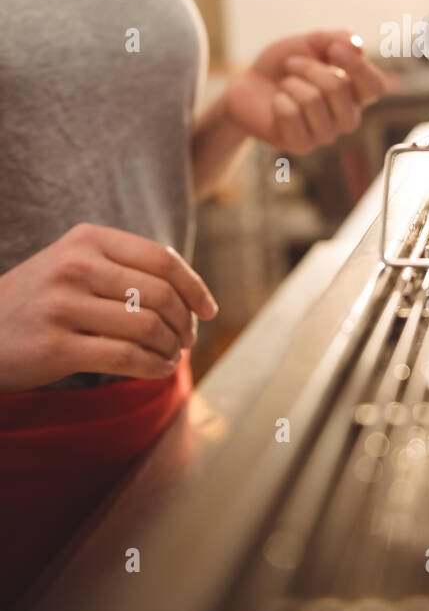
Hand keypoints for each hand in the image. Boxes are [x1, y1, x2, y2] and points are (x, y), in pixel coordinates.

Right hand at [0, 223, 218, 392]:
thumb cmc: (37, 301)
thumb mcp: (72, 264)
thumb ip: (122, 267)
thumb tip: (189, 290)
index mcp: (86, 240)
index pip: (161, 259)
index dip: (194, 286)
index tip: (209, 310)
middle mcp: (75, 266)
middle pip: (160, 294)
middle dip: (184, 322)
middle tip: (187, 340)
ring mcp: (63, 306)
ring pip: (147, 327)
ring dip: (170, 348)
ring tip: (172, 357)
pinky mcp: (56, 347)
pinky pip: (126, 358)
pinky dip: (153, 368)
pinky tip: (158, 370)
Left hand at [223, 29, 387, 152]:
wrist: (247, 86)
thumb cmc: (283, 66)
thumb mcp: (309, 42)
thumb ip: (336, 39)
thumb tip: (358, 48)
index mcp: (356, 94)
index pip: (375, 86)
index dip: (357, 66)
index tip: (333, 49)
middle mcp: (346, 117)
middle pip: (339, 88)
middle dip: (310, 68)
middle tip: (292, 64)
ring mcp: (326, 135)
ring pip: (313, 100)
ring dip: (291, 83)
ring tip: (284, 84)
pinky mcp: (302, 146)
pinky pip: (291, 114)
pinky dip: (279, 100)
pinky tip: (277, 103)